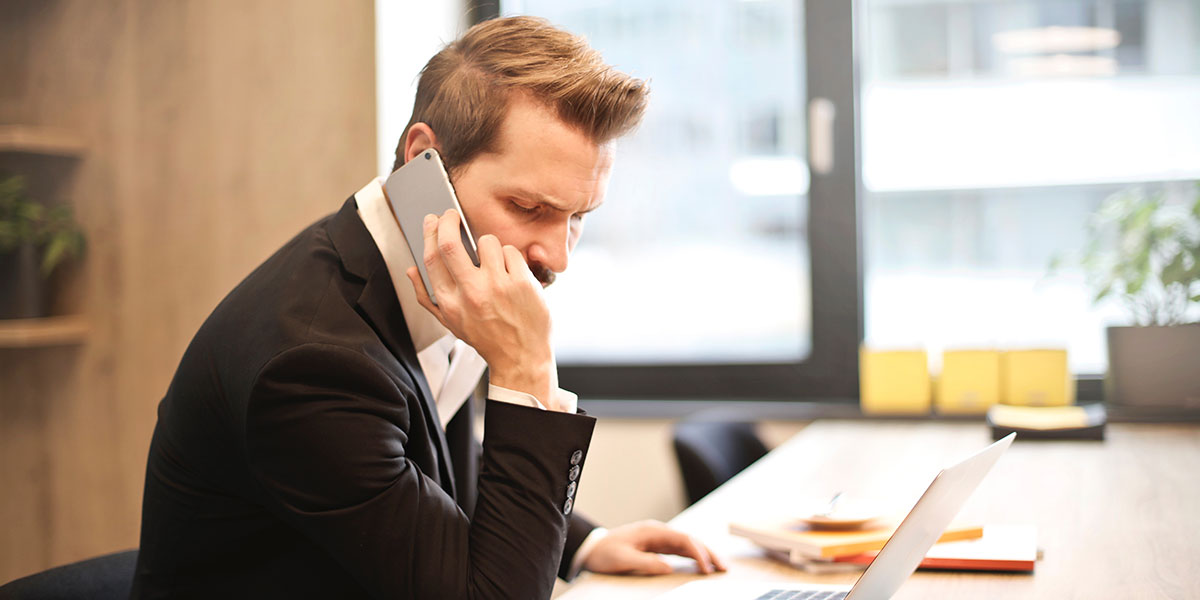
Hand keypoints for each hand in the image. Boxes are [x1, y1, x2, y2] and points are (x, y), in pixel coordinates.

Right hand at [406, 210, 557, 408]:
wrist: (521, 357)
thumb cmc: (486, 338)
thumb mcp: (450, 322)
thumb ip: (427, 296)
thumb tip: (411, 270)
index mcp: (450, 302)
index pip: (432, 258)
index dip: (430, 233)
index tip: (433, 220)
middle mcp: (471, 293)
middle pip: (450, 243)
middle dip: (449, 221)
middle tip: (452, 214)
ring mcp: (497, 286)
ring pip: (487, 242)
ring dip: (488, 245)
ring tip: (493, 261)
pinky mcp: (521, 282)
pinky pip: (511, 251)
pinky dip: (510, 257)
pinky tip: (511, 273)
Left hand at [583, 520, 726, 575]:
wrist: (591, 547)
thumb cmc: (605, 552)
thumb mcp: (623, 559)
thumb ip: (646, 563)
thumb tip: (669, 567)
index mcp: (652, 531)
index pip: (683, 539)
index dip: (698, 553)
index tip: (707, 568)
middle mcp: (659, 532)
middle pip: (690, 540)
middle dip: (709, 553)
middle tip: (724, 567)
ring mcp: (658, 539)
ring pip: (688, 545)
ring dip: (704, 555)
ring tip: (719, 568)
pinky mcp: (657, 546)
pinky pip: (680, 551)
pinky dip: (693, 557)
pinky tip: (702, 565)